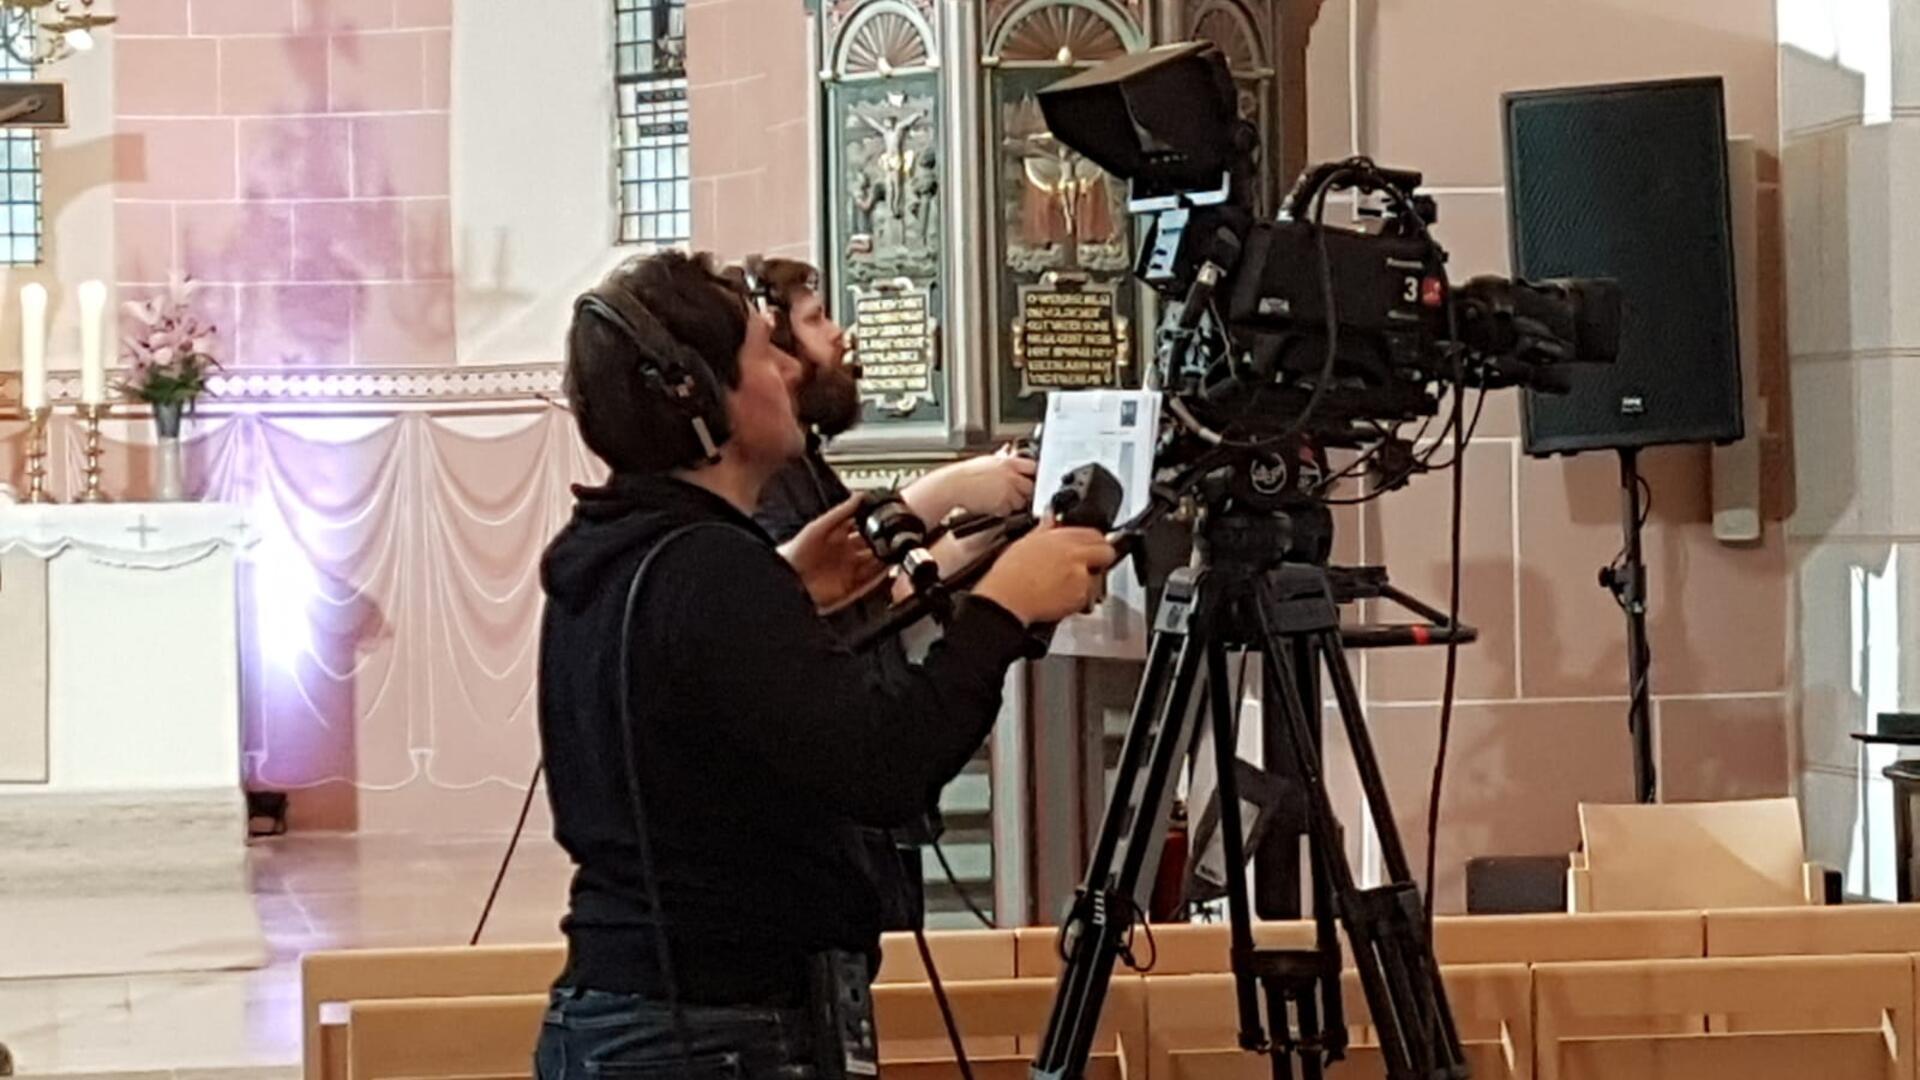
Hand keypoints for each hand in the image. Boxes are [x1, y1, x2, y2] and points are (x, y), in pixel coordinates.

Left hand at [780, 496, 886, 612]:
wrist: (788, 580)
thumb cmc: (796, 553)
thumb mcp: (819, 526)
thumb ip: (841, 512)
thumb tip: (860, 496)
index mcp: (838, 536)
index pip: (863, 527)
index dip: (875, 523)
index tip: (888, 517)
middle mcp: (845, 553)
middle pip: (872, 545)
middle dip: (884, 542)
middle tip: (896, 536)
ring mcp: (849, 570)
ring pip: (874, 563)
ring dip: (885, 559)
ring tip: (897, 552)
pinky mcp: (850, 586)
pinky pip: (870, 581)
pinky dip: (880, 576)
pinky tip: (888, 569)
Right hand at [903, 451, 1037, 521]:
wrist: (953, 486)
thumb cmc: (966, 474)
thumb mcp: (987, 460)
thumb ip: (1002, 457)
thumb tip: (1008, 451)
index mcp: (1009, 462)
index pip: (1033, 467)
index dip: (1032, 474)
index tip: (1030, 478)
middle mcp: (1011, 476)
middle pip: (1030, 487)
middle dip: (1024, 491)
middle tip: (1014, 493)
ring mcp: (1008, 491)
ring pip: (1021, 501)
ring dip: (1013, 503)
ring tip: (999, 499)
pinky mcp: (1002, 504)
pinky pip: (1009, 511)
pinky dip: (1003, 511)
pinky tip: (993, 505)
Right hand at [974, 522, 1116, 625]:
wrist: (1006, 600)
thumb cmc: (1009, 575)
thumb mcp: (1025, 542)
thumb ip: (1045, 528)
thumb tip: (1050, 518)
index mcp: (1062, 538)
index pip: (1094, 533)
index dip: (1094, 541)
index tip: (1090, 546)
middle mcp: (1075, 554)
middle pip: (1106, 552)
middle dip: (1100, 559)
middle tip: (1088, 566)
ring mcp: (1080, 576)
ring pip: (1099, 577)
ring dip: (1090, 581)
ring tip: (1068, 585)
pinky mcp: (1080, 596)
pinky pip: (1089, 596)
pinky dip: (1080, 598)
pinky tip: (1062, 596)